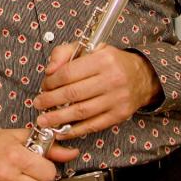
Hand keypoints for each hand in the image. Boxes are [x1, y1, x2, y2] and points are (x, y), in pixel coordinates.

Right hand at [0, 129, 78, 180]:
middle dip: (39, 180)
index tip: (39, 164)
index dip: (46, 168)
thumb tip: (71, 153)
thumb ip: (46, 145)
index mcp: (13, 156)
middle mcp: (7, 176)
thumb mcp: (15, 137)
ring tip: (19, 180)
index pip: (49, 173)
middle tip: (29, 173)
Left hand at [34, 42, 162, 138]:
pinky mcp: (119, 115)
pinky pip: (93, 125)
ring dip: (59, 118)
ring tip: (43, 120)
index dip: (51, 81)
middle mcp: (111, 80)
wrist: (142, 76)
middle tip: (38, 104)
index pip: (69, 72)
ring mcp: (116, 99)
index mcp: (102, 60)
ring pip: (82, 111)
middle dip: (51, 100)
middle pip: (73, 93)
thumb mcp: (88, 48)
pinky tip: (61, 132)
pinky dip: (75, 130)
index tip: (43, 86)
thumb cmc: (109, 62)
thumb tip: (49, 70)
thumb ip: (64, 53)